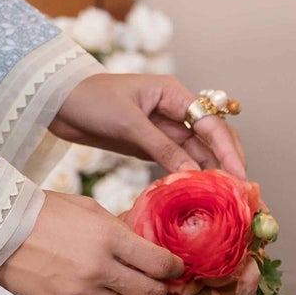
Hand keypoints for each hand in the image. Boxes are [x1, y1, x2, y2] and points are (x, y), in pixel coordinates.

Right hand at [0, 190, 184, 294]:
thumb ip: (118, 227)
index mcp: (110, 237)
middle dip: (160, 290)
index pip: (160, 263)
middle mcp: (101, 268)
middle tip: (158, 285)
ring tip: (130, 294)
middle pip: (150, 293)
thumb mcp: (87, 208)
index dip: (174, 268)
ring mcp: (83, 291)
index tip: (174, 268)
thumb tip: (145, 243)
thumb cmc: (43, 211)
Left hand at [50, 71, 245, 177]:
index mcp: (172, 93)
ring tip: (224, 201)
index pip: (211, 122)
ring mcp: (162, 127)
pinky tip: (196, 195)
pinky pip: (176, 160)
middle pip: (211, 137)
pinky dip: (187, 176)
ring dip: (209, 173)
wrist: (55, 102)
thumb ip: (161, 147)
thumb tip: (194, 173)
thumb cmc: (89, 100)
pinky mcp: (149, 143)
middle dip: (228, 163)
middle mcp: (173, 109)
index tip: (240, 176)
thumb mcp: (128, 123)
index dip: (229, 150)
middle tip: (239, 193)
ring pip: (196, 152)